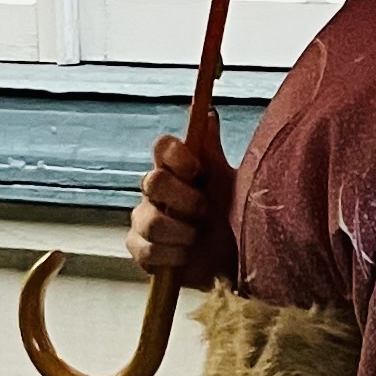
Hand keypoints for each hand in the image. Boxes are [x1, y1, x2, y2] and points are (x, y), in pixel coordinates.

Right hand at [129, 127, 236, 285]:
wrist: (234, 262)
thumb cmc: (229, 217)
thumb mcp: (228, 183)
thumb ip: (212, 151)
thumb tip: (207, 113)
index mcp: (176, 170)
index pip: (162, 147)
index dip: (177, 156)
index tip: (199, 171)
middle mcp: (155, 192)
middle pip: (153, 181)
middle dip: (184, 199)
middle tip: (205, 211)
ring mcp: (144, 220)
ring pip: (150, 221)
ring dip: (181, 232)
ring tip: (198, 238)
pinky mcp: (142, 251)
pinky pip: (146, 250)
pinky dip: (171, 256)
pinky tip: (186, 256)